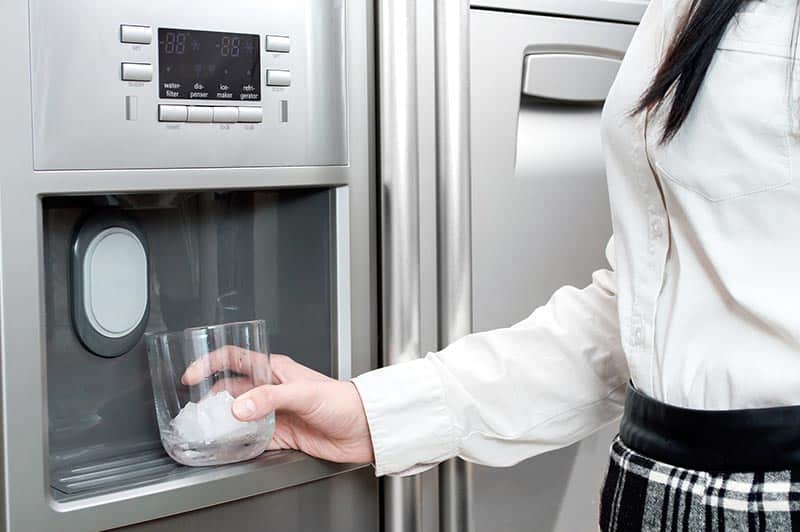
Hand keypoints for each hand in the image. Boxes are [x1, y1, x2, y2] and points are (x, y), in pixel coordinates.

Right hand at [182, 350, 374, 464]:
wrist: (365, 428)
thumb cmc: (343, 400)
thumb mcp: (304, 392)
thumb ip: (269, 398)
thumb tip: (239, 408)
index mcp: (276, 370)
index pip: (235, 359)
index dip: (210, 364)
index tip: (191, 377)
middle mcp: (272, 390)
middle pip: (232, 390)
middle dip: (211, 399)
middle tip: (196, 412)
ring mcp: (275, 413)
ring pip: (239, 416)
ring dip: (224, 423)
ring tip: (208, 432)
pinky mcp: (281, 435)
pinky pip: (252, 439)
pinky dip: (239, 444)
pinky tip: (230, 448)